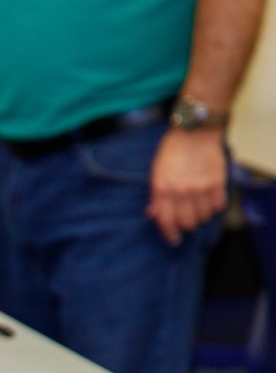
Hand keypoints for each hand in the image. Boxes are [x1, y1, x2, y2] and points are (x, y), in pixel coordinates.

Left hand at [147, 129, 228, 245]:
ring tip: (198, 206)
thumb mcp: (156, 173)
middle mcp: (181, 192)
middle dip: (186, 225)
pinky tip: (210, 199)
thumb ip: (156, 196)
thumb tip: (154, 214)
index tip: (174, 239)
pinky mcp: (217, 182)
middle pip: (187, 223)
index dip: (170, 234)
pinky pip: (218, 206)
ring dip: (201, 216)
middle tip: (187, 219)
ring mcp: (200, 188)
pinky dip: (215, 207)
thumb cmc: (172, 152)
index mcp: (162, 189)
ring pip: (203, 217)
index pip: (166, 221)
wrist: (195, 132)